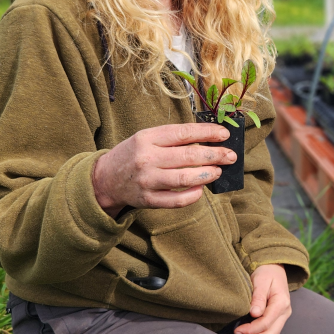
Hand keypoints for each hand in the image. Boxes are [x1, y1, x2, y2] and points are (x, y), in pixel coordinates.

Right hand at [91, 123, 237, 215]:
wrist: (104, 179)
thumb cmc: (132, 155)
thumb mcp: (146, 138)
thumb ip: (172, 139)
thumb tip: (206, 140)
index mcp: (147, 138)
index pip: (183, 133)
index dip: (207, 133)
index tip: (224, 134)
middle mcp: (147, 158)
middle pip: (188, 156)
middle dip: (215, 155)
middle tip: (230, 156)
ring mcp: (147, 181)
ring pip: (185, 178)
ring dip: (207, 175)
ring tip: (218, 172)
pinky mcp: (148, 200)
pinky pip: (176, 200)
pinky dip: (192, 195)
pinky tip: (201, 189)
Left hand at [234, 264, 291, 333]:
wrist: (274, 269)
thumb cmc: (266, 273)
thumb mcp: (261, 280)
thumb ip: (258, 297)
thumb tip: (254, 313)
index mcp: (281, 303)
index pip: (266, 322)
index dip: (251, 330)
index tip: (237, 331)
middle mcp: (285, 313)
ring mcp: (282, 318)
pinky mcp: (277, 321)